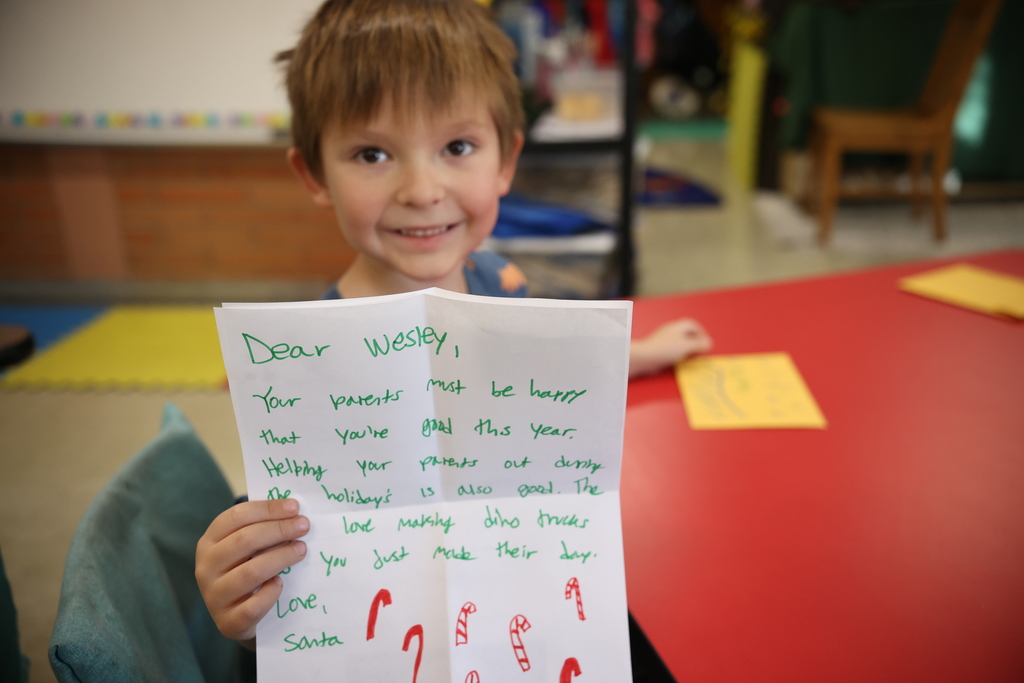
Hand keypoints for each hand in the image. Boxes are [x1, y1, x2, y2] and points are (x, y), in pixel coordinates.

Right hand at [195, 499, 309, 647]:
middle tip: (304, 526)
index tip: (295, 507)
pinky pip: (253, 606)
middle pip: (244, 541)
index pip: (236, 517)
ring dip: (281, 557)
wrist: (238, 618)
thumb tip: (294, 512)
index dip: (267, 509)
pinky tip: (281, 583)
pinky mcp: (227, 622)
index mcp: (209, 542)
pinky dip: (270, 592)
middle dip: (279, 530)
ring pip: (250, 572)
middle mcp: (206, 568)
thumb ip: (262, 529)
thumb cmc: (247, 570)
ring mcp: (214, 596)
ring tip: (301, 550)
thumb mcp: (248, 549)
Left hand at [629, 318, 712, 377]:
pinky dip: (680, 355)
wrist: (644, 358)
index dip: (701, 333)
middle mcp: (671, 332)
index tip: (705, 343)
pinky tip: (681, 361)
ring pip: (680, 343)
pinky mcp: (660, 350)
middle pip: (687, 334)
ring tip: (692, 357)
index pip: (692, 325)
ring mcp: (665, 341)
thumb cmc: (665, 349)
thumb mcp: (686, 346)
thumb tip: (709, 343)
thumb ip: (699, 345)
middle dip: (695, 342)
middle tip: (700, 351)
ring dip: (688, 349)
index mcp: (677, 327)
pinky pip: (673, 350)